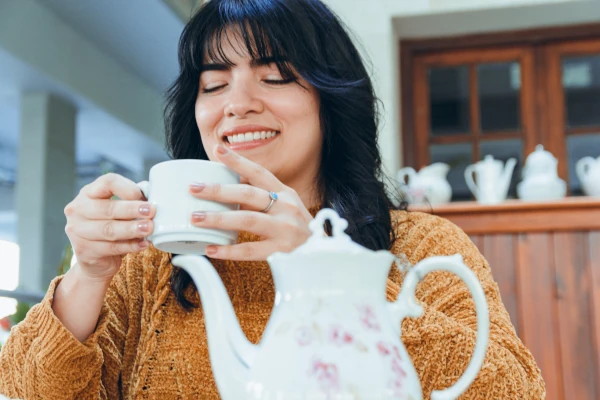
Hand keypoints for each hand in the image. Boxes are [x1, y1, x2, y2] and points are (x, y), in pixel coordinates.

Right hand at [64, 173, 155, 281]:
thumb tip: (154, 200)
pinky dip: (130, 246)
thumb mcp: (117, 211)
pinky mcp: (84, 251)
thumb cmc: (111, 227)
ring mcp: (77, 231)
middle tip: (151, 212)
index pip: (107, 183)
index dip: (128, 189)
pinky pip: (111, 248)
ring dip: (132, 229)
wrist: (94, 260)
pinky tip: (143, 244)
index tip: (144, 197)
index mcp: (88, 193)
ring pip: (109, 229)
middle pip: (107, 208)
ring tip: (149, 228)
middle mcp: (78, 209)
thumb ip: (131, 202)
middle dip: (132, 210)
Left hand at [189, 144, 313, 260]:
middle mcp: (286, 207)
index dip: (238, 160)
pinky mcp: (282, 251)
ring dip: (219, 218)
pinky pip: (251, 250)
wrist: (325, 255)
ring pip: (248, 220)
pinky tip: (211, 248)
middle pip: (248, 194)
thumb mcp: (286, 207)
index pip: (259, 172)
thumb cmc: (298, 229)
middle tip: (194, 188)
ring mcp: (285, 229)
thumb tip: (226, 190)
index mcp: (285, 193)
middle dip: (218, 190)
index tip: (217, 150)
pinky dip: (229, 250)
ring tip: (196, 218)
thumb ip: (262, 198)